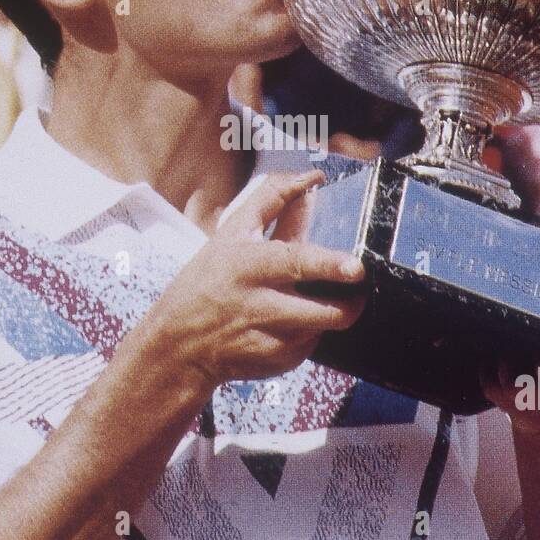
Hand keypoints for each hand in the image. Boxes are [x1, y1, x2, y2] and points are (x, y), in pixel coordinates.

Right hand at [140, 171, 367, 394]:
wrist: (179, 346)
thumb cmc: (207, 281)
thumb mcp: (231, 235)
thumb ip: (272, 202)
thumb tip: (309, 179)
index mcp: (248, 265)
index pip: (295, 263)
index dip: (329, 265)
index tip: (355, 268)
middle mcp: (259, 304)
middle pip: (319, 310)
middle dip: (347, 305)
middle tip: (360, 293)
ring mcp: (270, 338)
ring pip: (321, 327)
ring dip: (328, 312)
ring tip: (317, 301)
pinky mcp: (277, 361)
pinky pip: (310, 345)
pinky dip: (308, 332)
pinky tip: (287, 325)